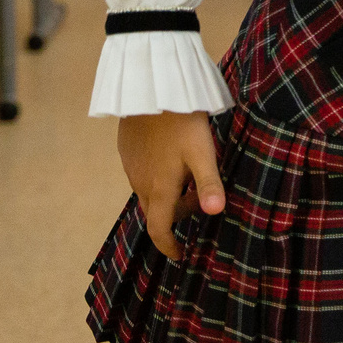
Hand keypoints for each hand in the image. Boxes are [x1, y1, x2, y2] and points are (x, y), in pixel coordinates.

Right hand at [117, 111, 223, 261]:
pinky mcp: (126, 151)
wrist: (150, 89)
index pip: (159, 230)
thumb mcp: (202, 152)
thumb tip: (216, 212)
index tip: (180, 253)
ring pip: (148, 193)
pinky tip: (170, 158)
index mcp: (159, 189)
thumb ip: (209, 183)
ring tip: (187, 178)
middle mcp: (141, 183)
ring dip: (166, 195)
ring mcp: (131, 167)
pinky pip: (140, 174)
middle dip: (174, 216)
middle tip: (195, 203)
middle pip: (156, 213)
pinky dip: (156, 178)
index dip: (168, 246)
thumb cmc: (181, 122)